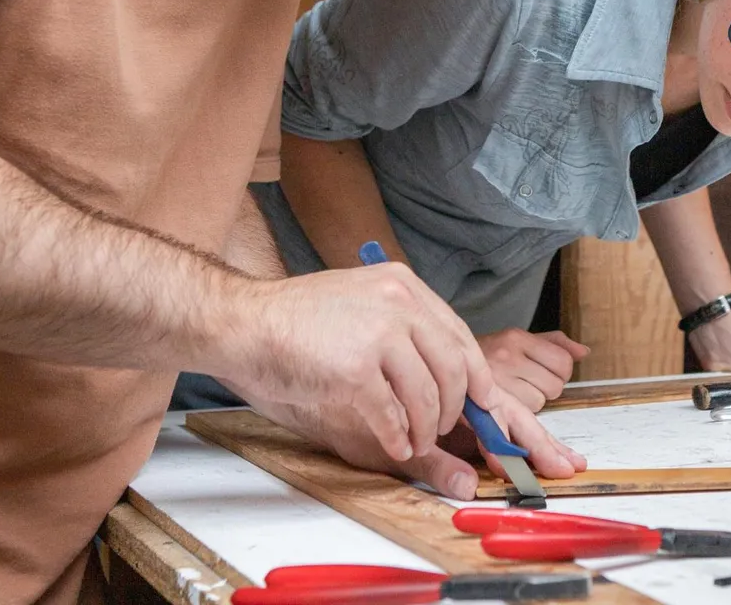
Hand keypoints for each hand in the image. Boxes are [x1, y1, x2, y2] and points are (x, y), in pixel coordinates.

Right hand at [217, 263, 498, 463]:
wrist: (244, 323)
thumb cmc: (296, 320)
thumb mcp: (360, 300)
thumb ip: (401, 323)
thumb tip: (442, 366)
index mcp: (402, 284)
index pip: (459, 334)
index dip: (477, 376)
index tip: (485, 403)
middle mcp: (398, 302)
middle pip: (453, 368)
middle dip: (454, 409)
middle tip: (441, 430)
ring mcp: (378, 334)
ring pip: (427, 396)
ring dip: (426, 429)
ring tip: (416, 442)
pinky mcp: (355, 370)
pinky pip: (393, 416)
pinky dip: (399, 438)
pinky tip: (396, 446)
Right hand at [477, 328, 589, 411]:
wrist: (446, 366)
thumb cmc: (488, 355)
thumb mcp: (518, 339)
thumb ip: (554, 343)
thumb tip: (584, 352)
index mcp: (516, 338)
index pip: (563, 361)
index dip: (562, 372)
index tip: (550, 373)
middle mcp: (506, 357)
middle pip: (555, 386)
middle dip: (549, 389)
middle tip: (534, 386)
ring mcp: (494, 381)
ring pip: (539, 404)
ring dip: (532, 404)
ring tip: (514, 394)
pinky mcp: (485, 404)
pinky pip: (521, 418)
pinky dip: (520, 416)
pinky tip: (511, 407)